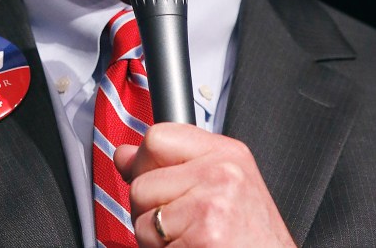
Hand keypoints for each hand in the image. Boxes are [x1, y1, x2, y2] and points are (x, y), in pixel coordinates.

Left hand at [114, 123, 295, 246]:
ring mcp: (212, 206)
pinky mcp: (205, 239)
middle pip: (141, 184)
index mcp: (226, 153)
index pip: (156, 137)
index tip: (156, 183)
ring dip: (157, 241)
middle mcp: (221, 174)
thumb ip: (172, 163)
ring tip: (191, 241)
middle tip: (183, 225)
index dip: (144, 165)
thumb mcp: (224, 185)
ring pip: (142, 222)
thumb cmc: (252, 236)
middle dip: (150, 212)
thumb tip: (124, 155)